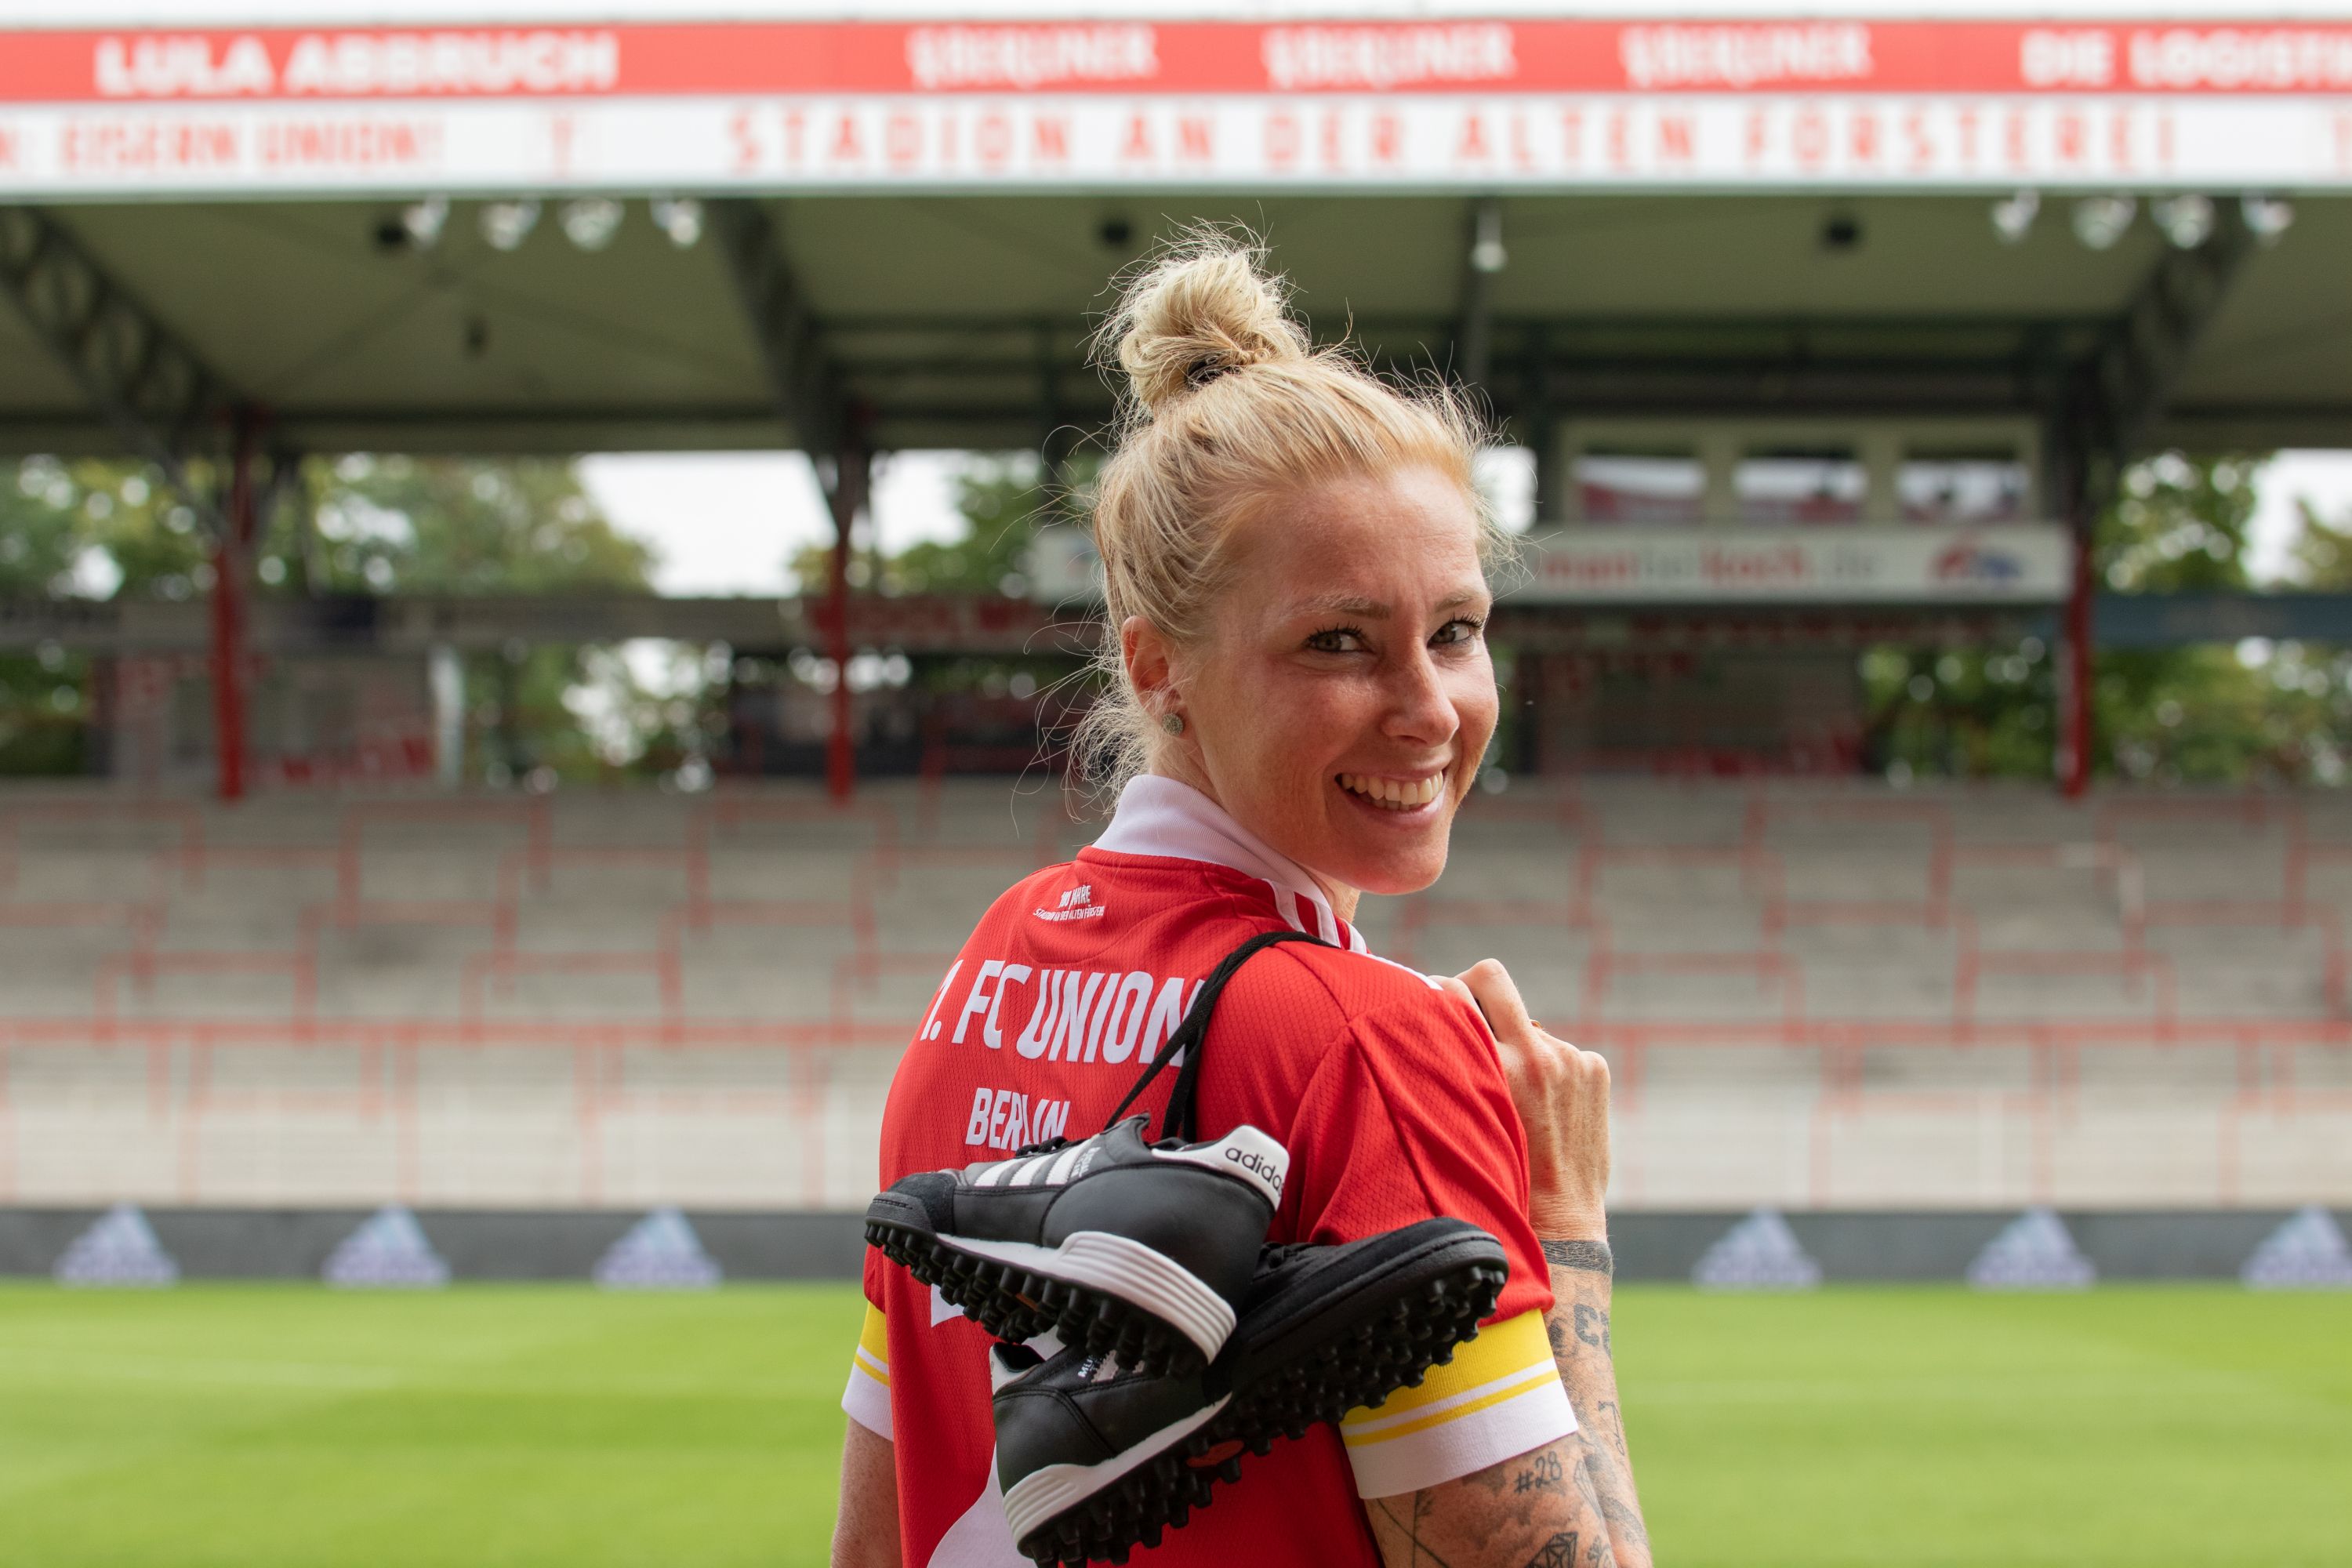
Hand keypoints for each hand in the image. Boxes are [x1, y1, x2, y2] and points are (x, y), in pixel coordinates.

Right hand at [1440, 958, 1610, 1240]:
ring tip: (1518, 1102)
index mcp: (1497, 1068)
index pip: (1455, 991)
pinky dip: (1550, 1070)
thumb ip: (1460, 1067)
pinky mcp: (1594, 1067)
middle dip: (1474, 986)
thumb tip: (1441, 1014)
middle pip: (1493, 978)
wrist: (1560, 1222)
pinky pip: (1560, 1049)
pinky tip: (1547, 1110)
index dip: (1438, 994)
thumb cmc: (1500, 1178)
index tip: (1432, 1006)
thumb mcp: (1466, 1118)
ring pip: (1527, 1028)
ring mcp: (1570, 1058)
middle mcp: (1536, 1054)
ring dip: (1518, 1049)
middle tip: (1466, 1010)